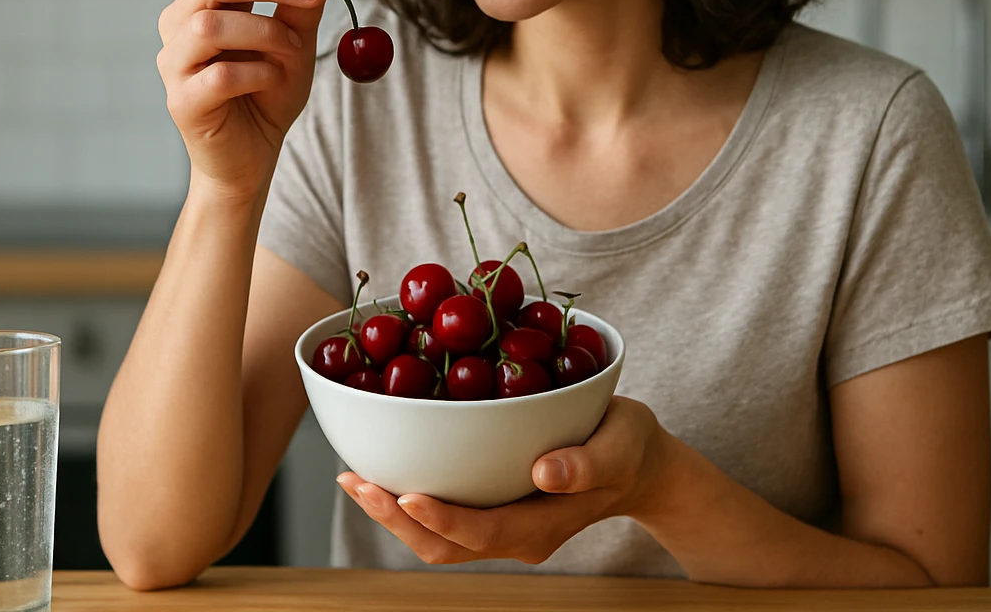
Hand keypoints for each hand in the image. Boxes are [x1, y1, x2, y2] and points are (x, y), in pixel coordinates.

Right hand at [156, 0, 340, 201]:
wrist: (252, 157)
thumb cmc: (268, 93)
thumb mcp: (295, 43)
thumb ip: (301, 9)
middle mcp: (181, 22)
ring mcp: (175, 62)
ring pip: (209, 25)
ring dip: (264, 30)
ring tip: (294, 49)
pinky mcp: (182, 102)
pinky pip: (218, 76)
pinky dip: (258, 73)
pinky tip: (274, 81)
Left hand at [336, 397, 666, 564]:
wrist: (637, 464)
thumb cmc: (630, 448)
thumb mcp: (620, 446)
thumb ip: (586, 463)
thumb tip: (542, 473)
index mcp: (541, 527)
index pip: (481, 533)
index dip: (440, 519)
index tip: (406, 494)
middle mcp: (514, 534)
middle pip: (444, 544)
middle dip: (394, 518)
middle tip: (355, 480)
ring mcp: (500, 525)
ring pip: (436, 537)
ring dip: (391, 512)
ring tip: (353, 477)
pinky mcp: (491, 507)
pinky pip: (442, 515)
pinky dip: (406, 497)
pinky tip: (383, 467)